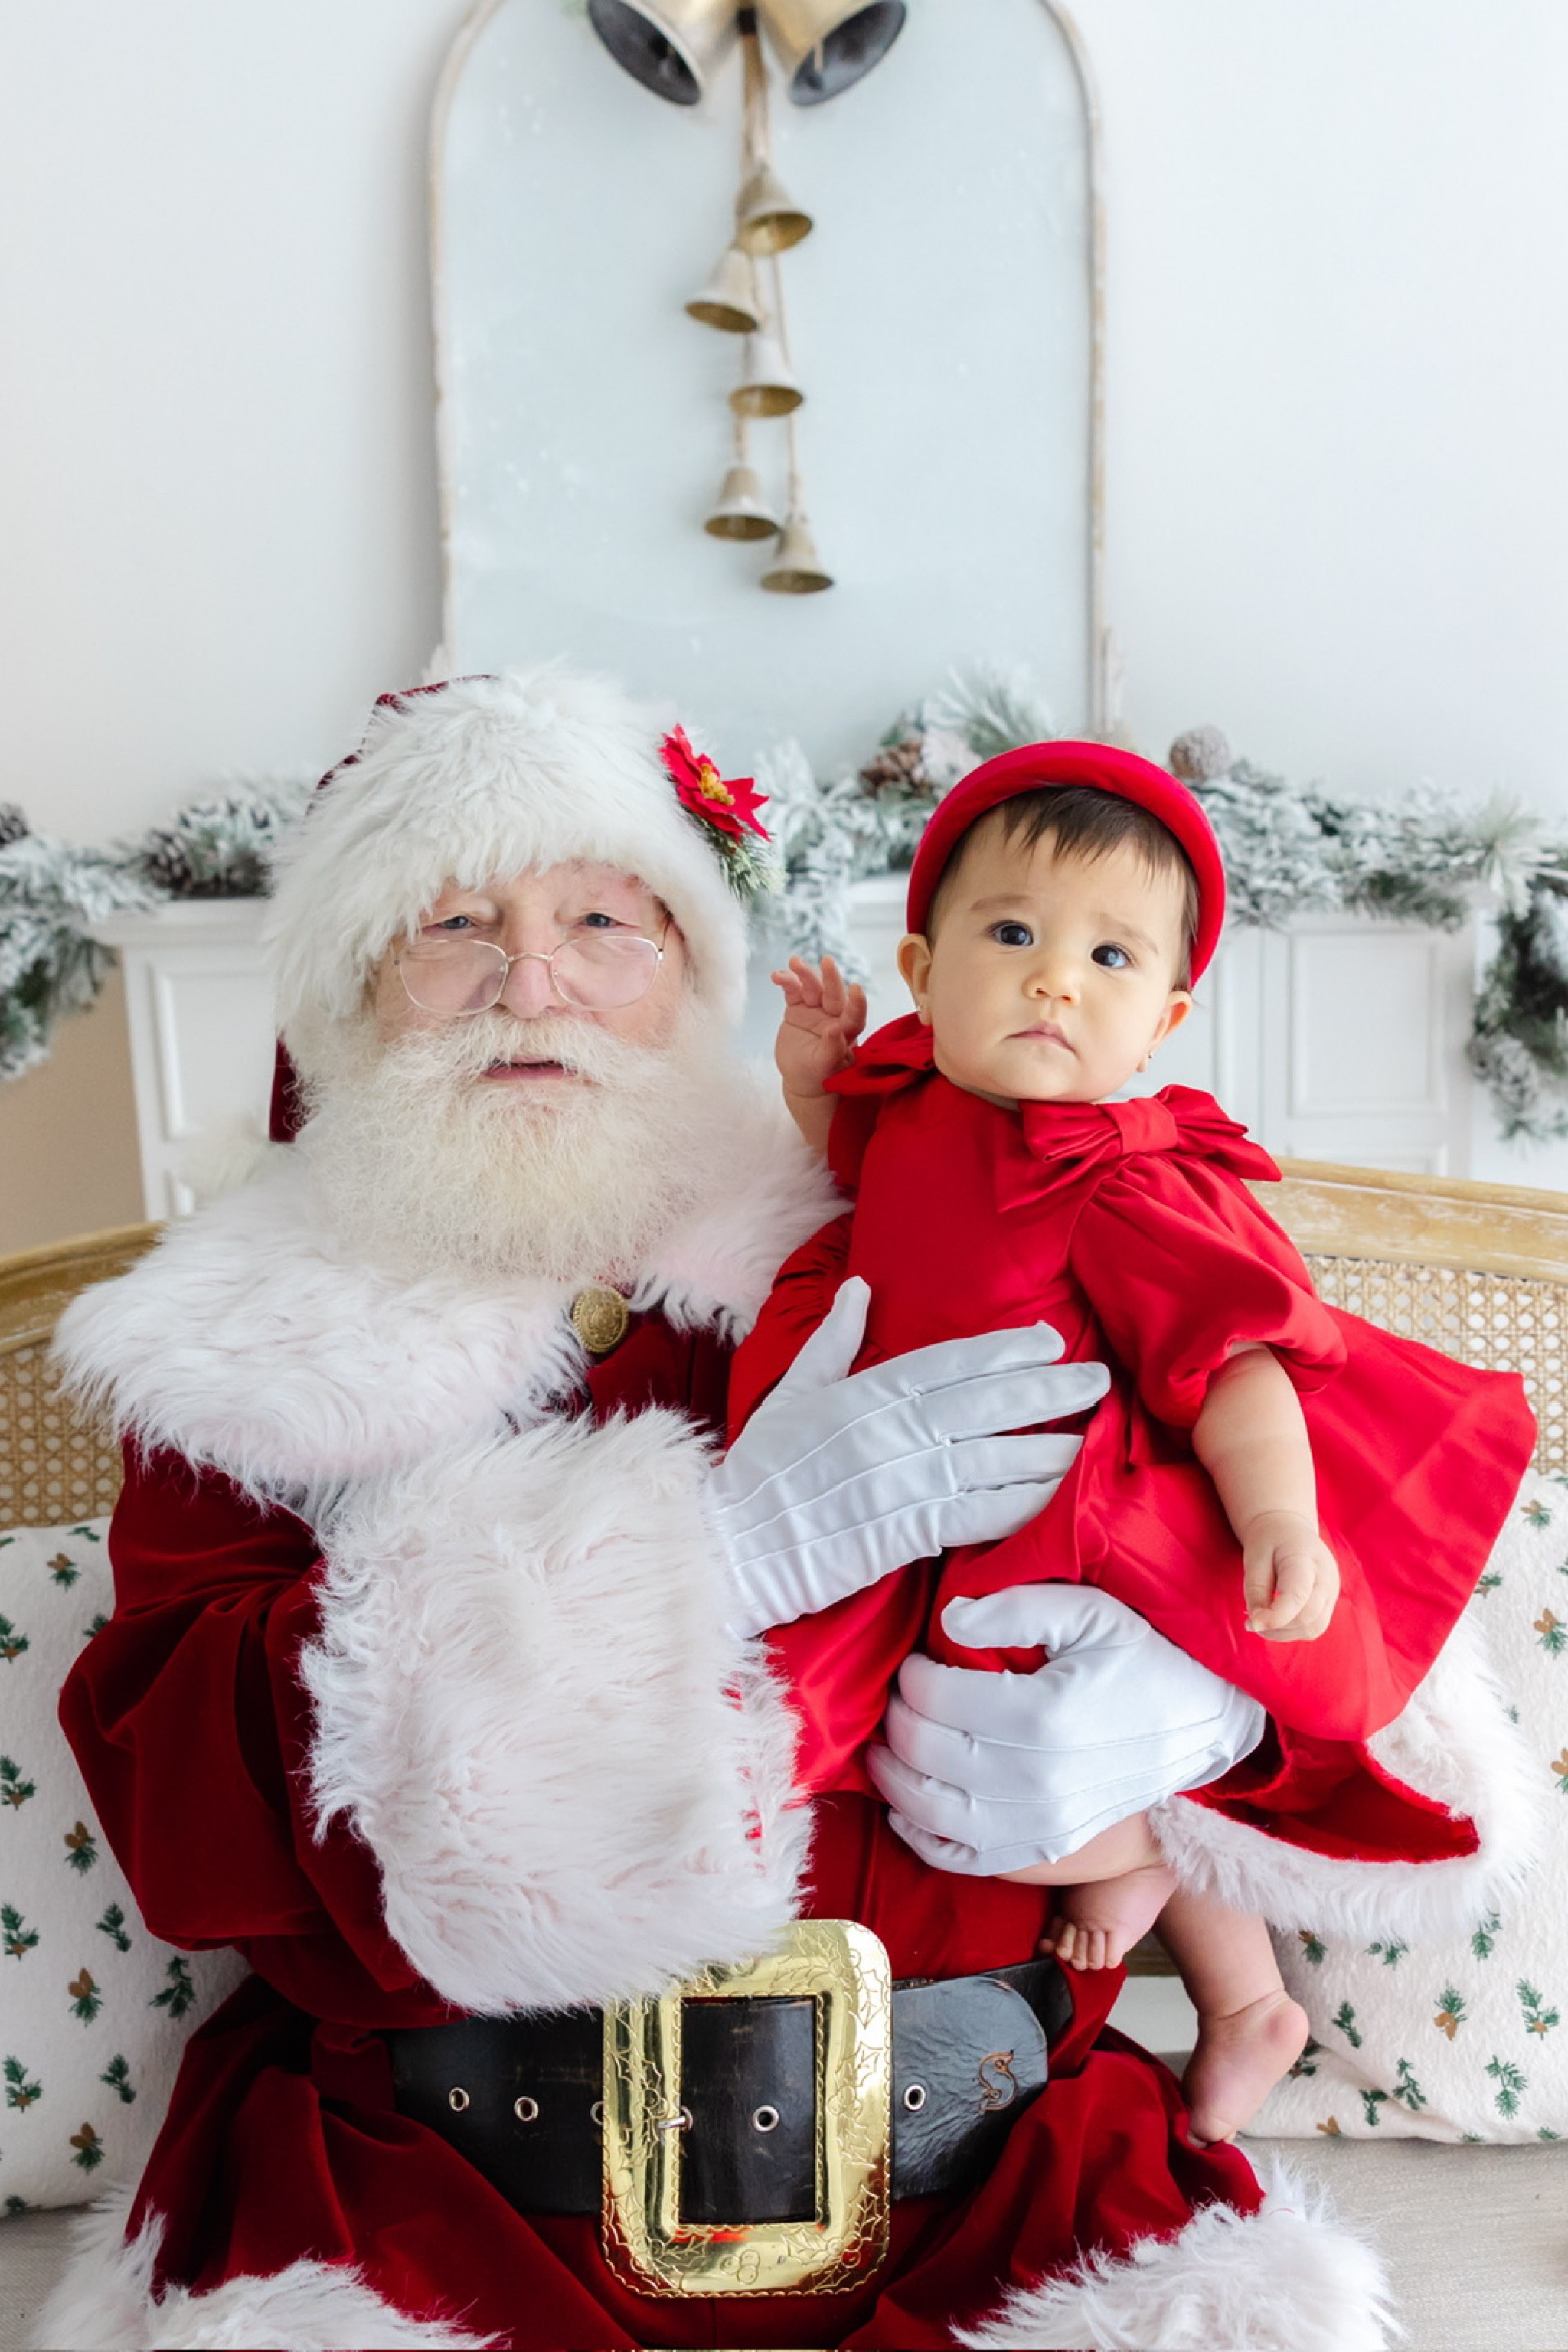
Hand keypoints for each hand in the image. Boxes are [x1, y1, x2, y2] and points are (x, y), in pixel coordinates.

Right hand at [708, 1278, 1109, 1639]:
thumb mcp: (789, 1394)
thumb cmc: (757, 1474)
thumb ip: (832, 1342)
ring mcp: (899, 1481)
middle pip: (985, 1403)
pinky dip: (1021, 1504)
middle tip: (1098, 1379)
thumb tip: (859, 1288)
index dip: (1004, 1350)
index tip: (1050, 1340)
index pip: (949, 1363)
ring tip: (1095, 1439)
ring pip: (992, 1458)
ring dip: (1049, 1449)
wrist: (730, 1547)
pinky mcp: (904, 1533)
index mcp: (863, 1392)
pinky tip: (1058, 1497)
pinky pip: (978, 1514)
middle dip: (1048, 1389)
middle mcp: (887, 1430)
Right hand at [773, 955, 867, 1108]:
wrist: (801, 1078)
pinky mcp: (797, 1008)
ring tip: (794, 962)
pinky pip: (792, 991)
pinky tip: (777, 976)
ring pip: (812, 988)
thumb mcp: (826, 1067)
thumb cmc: (820, 1076)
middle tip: (827, 961)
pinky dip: (786, 982)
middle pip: (834, 994)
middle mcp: (834, 1015)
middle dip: (831, 978)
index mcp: (848, 1030)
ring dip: (805, 974)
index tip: (856, 988)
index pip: (856, 1014)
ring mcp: (815, 1009)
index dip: (857, 1002)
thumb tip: (834, 1030)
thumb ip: (832, 1049)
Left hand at [867, 1585, 1265, 1873]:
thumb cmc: (1143, 1659)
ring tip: (883, 1749)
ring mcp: (1041, 1824)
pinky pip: (964, 1859)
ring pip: (932, 1811)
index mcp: (1043, 1715)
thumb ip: (1015, 1607)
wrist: (1201, 1724)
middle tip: (897, 1697)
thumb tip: (949, 1620)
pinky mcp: (1047, 1848)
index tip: (916, 1660)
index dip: (912, 1676)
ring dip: (893, 1779)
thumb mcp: (1089, 1611)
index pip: (937, 1698)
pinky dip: (921, 1838)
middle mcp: (1037, 1780)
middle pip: (927, 1753)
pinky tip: (905, 1809)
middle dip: (897, 1720)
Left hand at [1241, 1510, 1338, 1640]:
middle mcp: (1326, 1576)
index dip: (1276, 1616)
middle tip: (1251, 1622)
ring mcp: (1332, 1590)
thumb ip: (1255, 1591)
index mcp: (1305, 1557)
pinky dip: (1292, 1630)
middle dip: (1277, 1627)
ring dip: (1284, 1633)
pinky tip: (1275, 1620)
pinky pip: (1314, 1626)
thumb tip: (1257, 1625)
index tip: (1251, 1623)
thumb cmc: (1269, 1542)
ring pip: (1314, 1627)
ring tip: (1261, 1622)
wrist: (1290, 1530)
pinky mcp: (1330, 1602)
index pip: (1298, 1595)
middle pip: (1308, 1616)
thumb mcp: (1254, 1558)